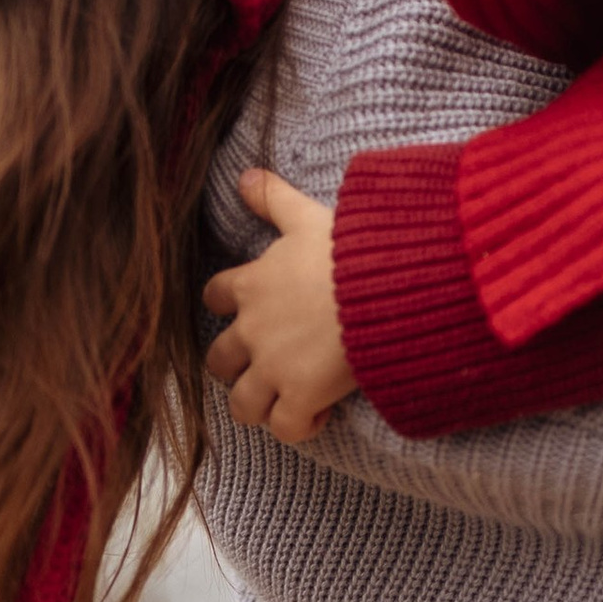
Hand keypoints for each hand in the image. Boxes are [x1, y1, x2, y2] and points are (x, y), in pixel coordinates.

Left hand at [205, 170, 357, 440]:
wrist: (387, 289)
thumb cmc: (353, 250)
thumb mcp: (308, 215)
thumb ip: (274, 198)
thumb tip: (244, 175)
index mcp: (251, 285)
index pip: (215, 297)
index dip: (228, 305)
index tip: (248, 309)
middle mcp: (252, 330)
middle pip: (218, 360)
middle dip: (235, 365)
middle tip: (266, 364)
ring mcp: (273, 368)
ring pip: (242, 403)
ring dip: (260, 403)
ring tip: (287, 398)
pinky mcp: (300, 397)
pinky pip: (283, 427)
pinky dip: (297, 426)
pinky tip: (320, 412)